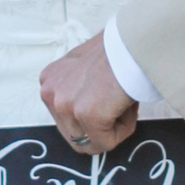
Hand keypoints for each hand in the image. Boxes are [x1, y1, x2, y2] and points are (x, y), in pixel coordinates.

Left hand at [41, 32, 138, 154]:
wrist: (135, 41)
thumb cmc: (119, 50)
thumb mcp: (85, 66)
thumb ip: (78, 89)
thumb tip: (90, 113)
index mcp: (48, 81)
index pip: (65, 122)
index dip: (92, 117)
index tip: (107, 98)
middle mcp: (50, 92)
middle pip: (76, 137)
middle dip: (101, 126)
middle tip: (117, 102)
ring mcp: (66, 105)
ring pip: (92, 142)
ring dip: (114, 126)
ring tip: (121, 100)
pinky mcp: (87, 115)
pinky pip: (107, 142)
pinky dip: (124, 128)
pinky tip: (127, 104)